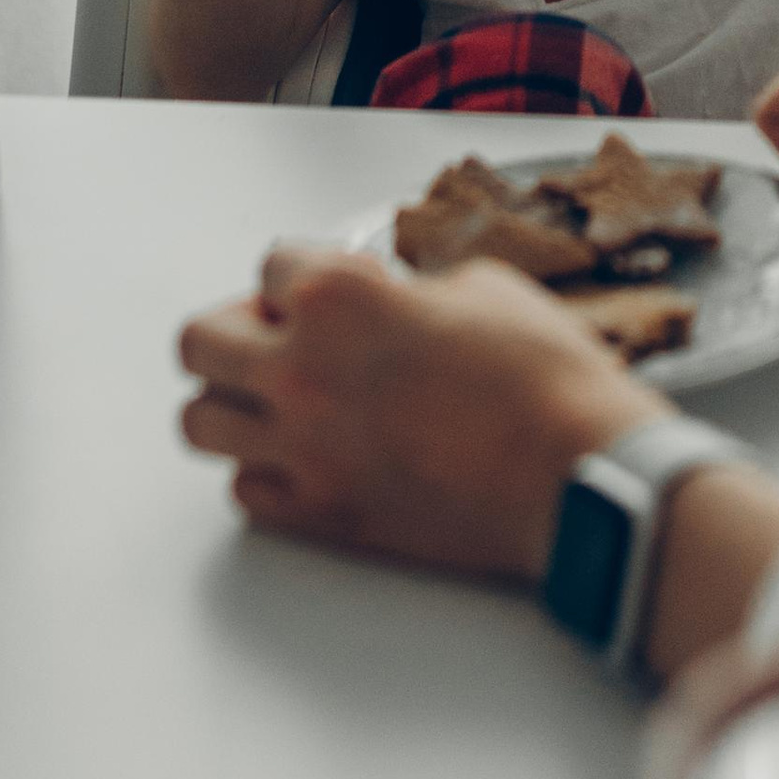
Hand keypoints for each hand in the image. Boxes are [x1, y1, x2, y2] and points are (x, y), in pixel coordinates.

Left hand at [176, 245, 660, 578]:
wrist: (579, 475)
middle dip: (237, 331)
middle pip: (198, 342)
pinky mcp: (320, 514)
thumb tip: (393, 304)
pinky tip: (313, 460)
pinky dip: (268, 473)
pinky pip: (245, 491)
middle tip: (281, 340)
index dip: (306, 274)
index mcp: (338, 296)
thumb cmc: (547, 378)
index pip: (269, 264)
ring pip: (199, 422)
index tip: (329, 290)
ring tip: (285, 404)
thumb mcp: (484, 287)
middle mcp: (300, 368)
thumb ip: (410, 289)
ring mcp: (301, 448)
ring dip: (236, 405)